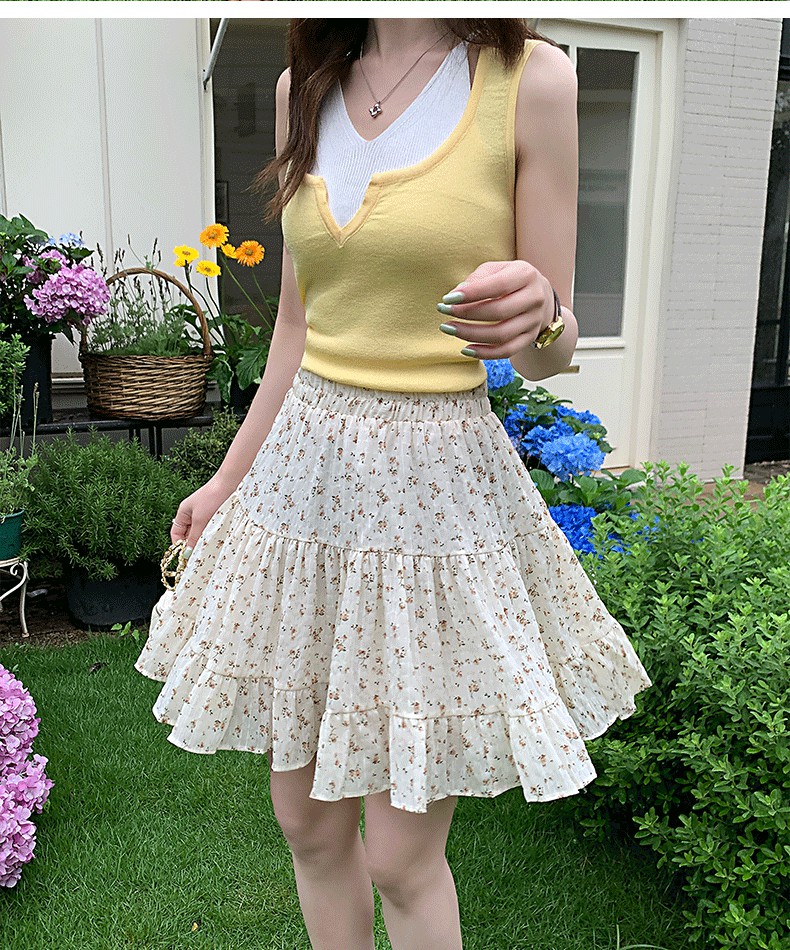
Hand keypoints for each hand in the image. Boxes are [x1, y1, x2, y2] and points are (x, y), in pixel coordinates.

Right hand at [170, 474, 237, 552]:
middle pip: (188, 535)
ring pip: (200, 533)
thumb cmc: (212, 497)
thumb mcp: (200, 520)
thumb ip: (193, 536)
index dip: (179, 545)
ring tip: (208, 547)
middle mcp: (192, 514)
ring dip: (202, 540)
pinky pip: (210, 529)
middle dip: (192, 544)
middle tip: (198, 556)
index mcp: (183, 513)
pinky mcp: (215, 515)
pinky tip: (216, 540)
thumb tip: (187, 552)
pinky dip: (211, 535)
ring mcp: (204, 514)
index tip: (186, 557)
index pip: (176, 533)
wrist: (230, 484)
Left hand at [436, 260, 555, 359]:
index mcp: (526, 275)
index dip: (471, 293)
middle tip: (443, 311)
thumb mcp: (496, 269)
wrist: (539, 294)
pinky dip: (485, 353)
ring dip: (471, 334)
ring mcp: (533, 321)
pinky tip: (466, 349)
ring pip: (501, 334)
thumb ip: (477, 279)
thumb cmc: (509, 279)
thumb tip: (455, 296)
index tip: (447, 299)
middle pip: (499, 311)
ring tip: (449, 328)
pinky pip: (506, 351)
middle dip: (467, 313)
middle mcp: (534, 298)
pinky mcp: (529, 338)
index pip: (498, 286)